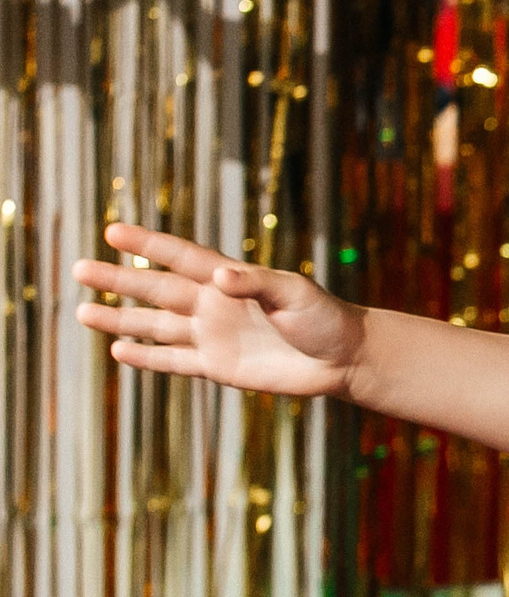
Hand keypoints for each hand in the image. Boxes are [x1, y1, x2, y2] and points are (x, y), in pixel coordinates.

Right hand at [74, 222, 363, 398]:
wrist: (341, 357)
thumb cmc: (324, 316)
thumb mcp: (295, 293)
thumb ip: (257, 283)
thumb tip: (218, 277)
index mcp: (231, 278)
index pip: (181, 256)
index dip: (148, 244)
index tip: (112, 231)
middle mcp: (214, 303)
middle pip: (156, 288)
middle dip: (119, 279)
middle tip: (78, 268)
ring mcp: (212, 334)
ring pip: (155, 325)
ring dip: (120, 319)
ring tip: (81, 311)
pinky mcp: (216, 365)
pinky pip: (173, 360)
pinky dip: (146, 357)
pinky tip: (117, 351)